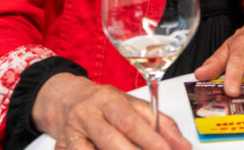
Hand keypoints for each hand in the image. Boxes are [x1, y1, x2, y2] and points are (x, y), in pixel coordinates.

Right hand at [32, 73, 189, 149]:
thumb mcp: (133, 105)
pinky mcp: (60, 147)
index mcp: (109, 100)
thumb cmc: (105, 104)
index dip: (150, 141)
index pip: (131, 122)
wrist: (65, 99)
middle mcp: (87, 115)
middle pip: (110, 141)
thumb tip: (183, 146)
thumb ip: (160, 124)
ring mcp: (70, 134)